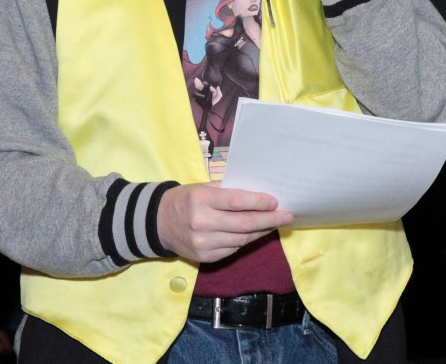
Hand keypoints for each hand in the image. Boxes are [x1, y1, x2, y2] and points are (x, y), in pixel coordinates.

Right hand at [158, 182, 292, 262]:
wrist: (158, 223)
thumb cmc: (185, 199)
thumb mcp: (202, 187)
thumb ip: (227, 191)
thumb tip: (259, 195)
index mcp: (201, 200)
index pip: (236, 202)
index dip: (258, 203)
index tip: (275, 201)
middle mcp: (202, 223)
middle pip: (243, 224)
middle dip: (270, 220)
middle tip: (287, 216)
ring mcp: (203, 243)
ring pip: (241, 239)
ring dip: (261, 231)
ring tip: (274, 224)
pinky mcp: (205, 257)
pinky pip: (233, 249)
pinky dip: (246, 241)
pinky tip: (256, 233)